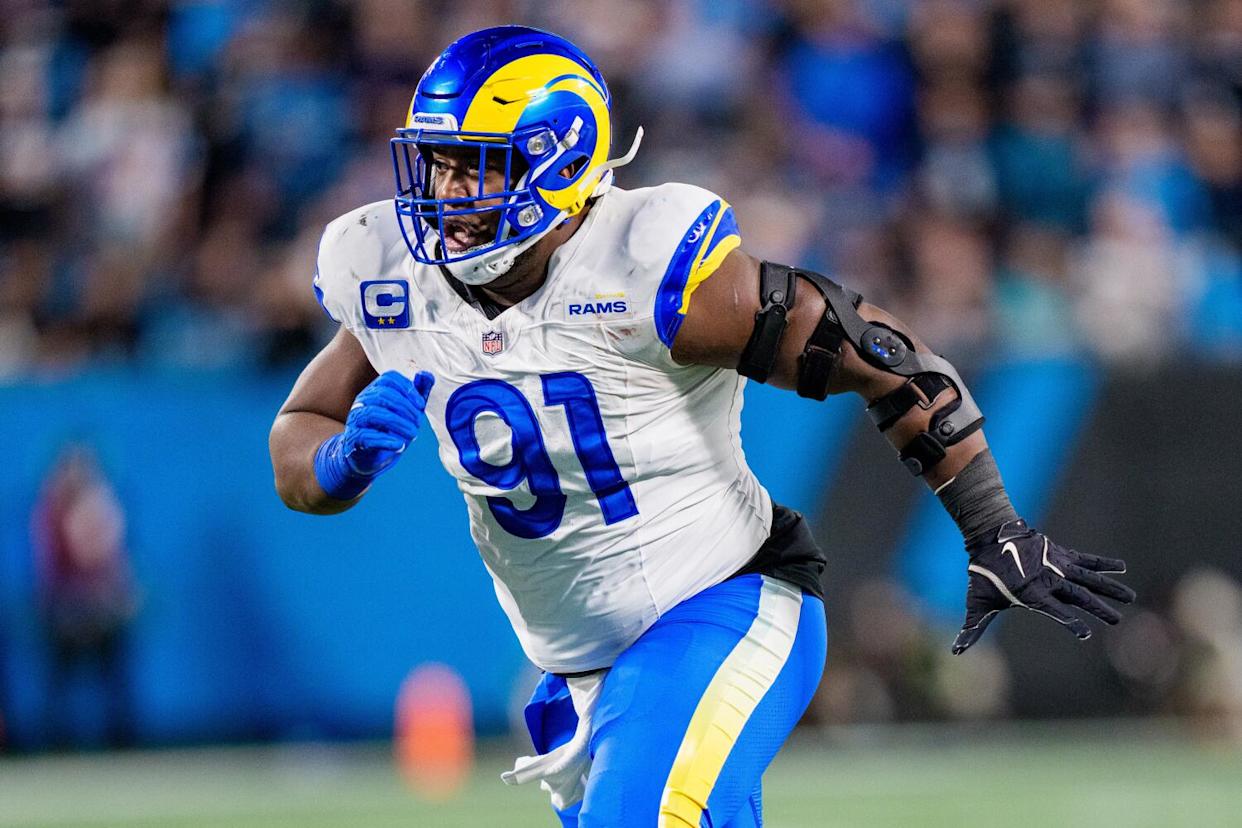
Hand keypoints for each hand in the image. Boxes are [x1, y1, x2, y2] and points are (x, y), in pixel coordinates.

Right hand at [341, 370, 434, 474]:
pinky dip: (385, 440)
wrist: (369, 457)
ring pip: (373, 413)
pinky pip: (366, 435)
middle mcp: (362, 401)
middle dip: (405, 408)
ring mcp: (356, 420)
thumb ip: (418, 393)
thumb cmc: (389, 431)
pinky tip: (399, 445)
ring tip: (413, 434)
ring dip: (398, 423)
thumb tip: (426, 374)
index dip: (407, 388)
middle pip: (383, 394)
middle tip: (418, 423)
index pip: (389, 378)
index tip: (420, 405)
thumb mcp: (407, 411)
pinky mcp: (354, 439)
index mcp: (375, 391)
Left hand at [952, 519, 1134, 654]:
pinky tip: (1122, 567)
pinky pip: (1086, 560)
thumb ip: (973, 628)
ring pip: (1087, 578)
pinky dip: (1103, 564)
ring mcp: (1056, 565)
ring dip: (1108, 588)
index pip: (1053, 610)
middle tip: (1117, 619)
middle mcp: (1047, 579)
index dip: (1068, 621)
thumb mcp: (978, 602)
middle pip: (1077, 595)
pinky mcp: (1061, 554)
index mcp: (1030, 593)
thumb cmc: (984, 574)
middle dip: (1097, 608)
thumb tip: (956, 651)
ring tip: (1129, 597)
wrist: (990, 536)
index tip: (1085, 633)